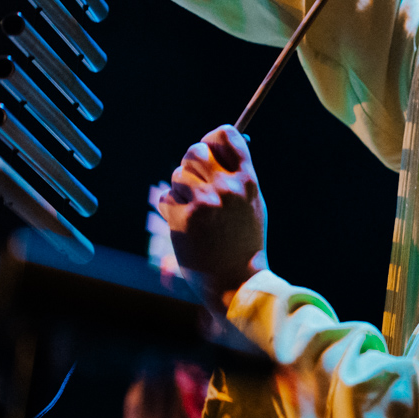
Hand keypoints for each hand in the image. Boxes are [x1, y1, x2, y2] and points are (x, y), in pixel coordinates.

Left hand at [158, 125, 268, 307]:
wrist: (237, 282)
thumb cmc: (244, 243)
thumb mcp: (252, 203)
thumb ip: (237, 174)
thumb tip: (217, 146)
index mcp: (248, 180)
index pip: (226, 135)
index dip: (212, 140)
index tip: (209, 152)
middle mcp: (227, 187)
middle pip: (195, 150)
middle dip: (190, 165)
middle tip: (194, 184)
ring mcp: (205, 202)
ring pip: (177, 175)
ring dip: (180, 191)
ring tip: (194, 212)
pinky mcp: (184, 219)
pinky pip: (165, 199)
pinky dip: (170, 210)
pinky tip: (185, 226)